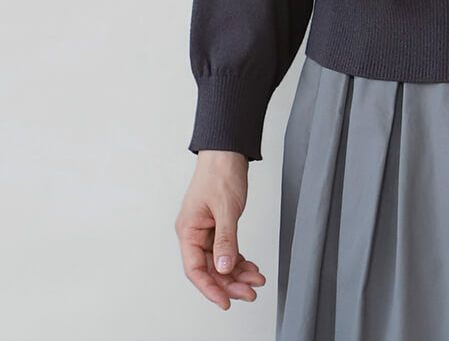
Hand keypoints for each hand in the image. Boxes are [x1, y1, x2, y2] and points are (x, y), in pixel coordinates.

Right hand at [175, 151, 265, 310]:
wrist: (227, 150)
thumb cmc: (220, 172)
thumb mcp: (226, 208)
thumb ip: (226, 240)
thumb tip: (224, 268)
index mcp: (188, 230)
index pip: (195, 269)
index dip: (210, 288)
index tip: (226, 301)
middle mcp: (194, 233)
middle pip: (210, 268)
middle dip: (230, 283)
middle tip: (250, 292)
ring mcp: (206, 230)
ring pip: (220, 261)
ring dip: (238, 273)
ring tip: (256, 281)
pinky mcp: (218, 226)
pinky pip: (227, 250)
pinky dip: (239, 260)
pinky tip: (251, 267)